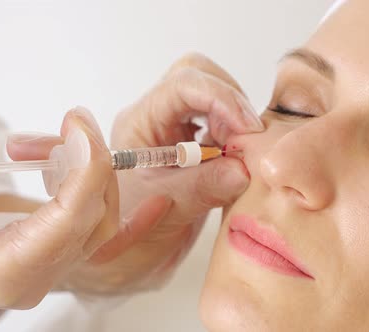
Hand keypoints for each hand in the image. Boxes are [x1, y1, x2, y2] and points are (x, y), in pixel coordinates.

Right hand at [0, 108, 117, 310]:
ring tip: (29, 145)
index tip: (78, 124)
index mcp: (9, 273)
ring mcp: (44, 270)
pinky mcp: (45, 256)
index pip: (74, 217)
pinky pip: (82, 217)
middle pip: (96, 215)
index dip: (87, 166)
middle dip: (87, 162)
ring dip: (77, 169)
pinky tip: (45, 163)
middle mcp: (36, 277)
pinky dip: (73, 182)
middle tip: (69, 123)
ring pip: (95, 215)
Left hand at [9, 53, 263, 295]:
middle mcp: (157, 117)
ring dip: (236, 123)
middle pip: (200, 76)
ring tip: (241, 159)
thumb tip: (242, 170)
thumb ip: (201, 189)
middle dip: (231, 104)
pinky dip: (237, 139)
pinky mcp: (193, 142)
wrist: (120, 255)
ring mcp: (175, 127)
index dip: (222, 100)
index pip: (184, 85)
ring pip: (215, 96)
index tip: (249, 131)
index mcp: (140, 123)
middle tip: (247, 143)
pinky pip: (222, 123)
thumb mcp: (165, 213)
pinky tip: (238, 165)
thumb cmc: (125, 233)